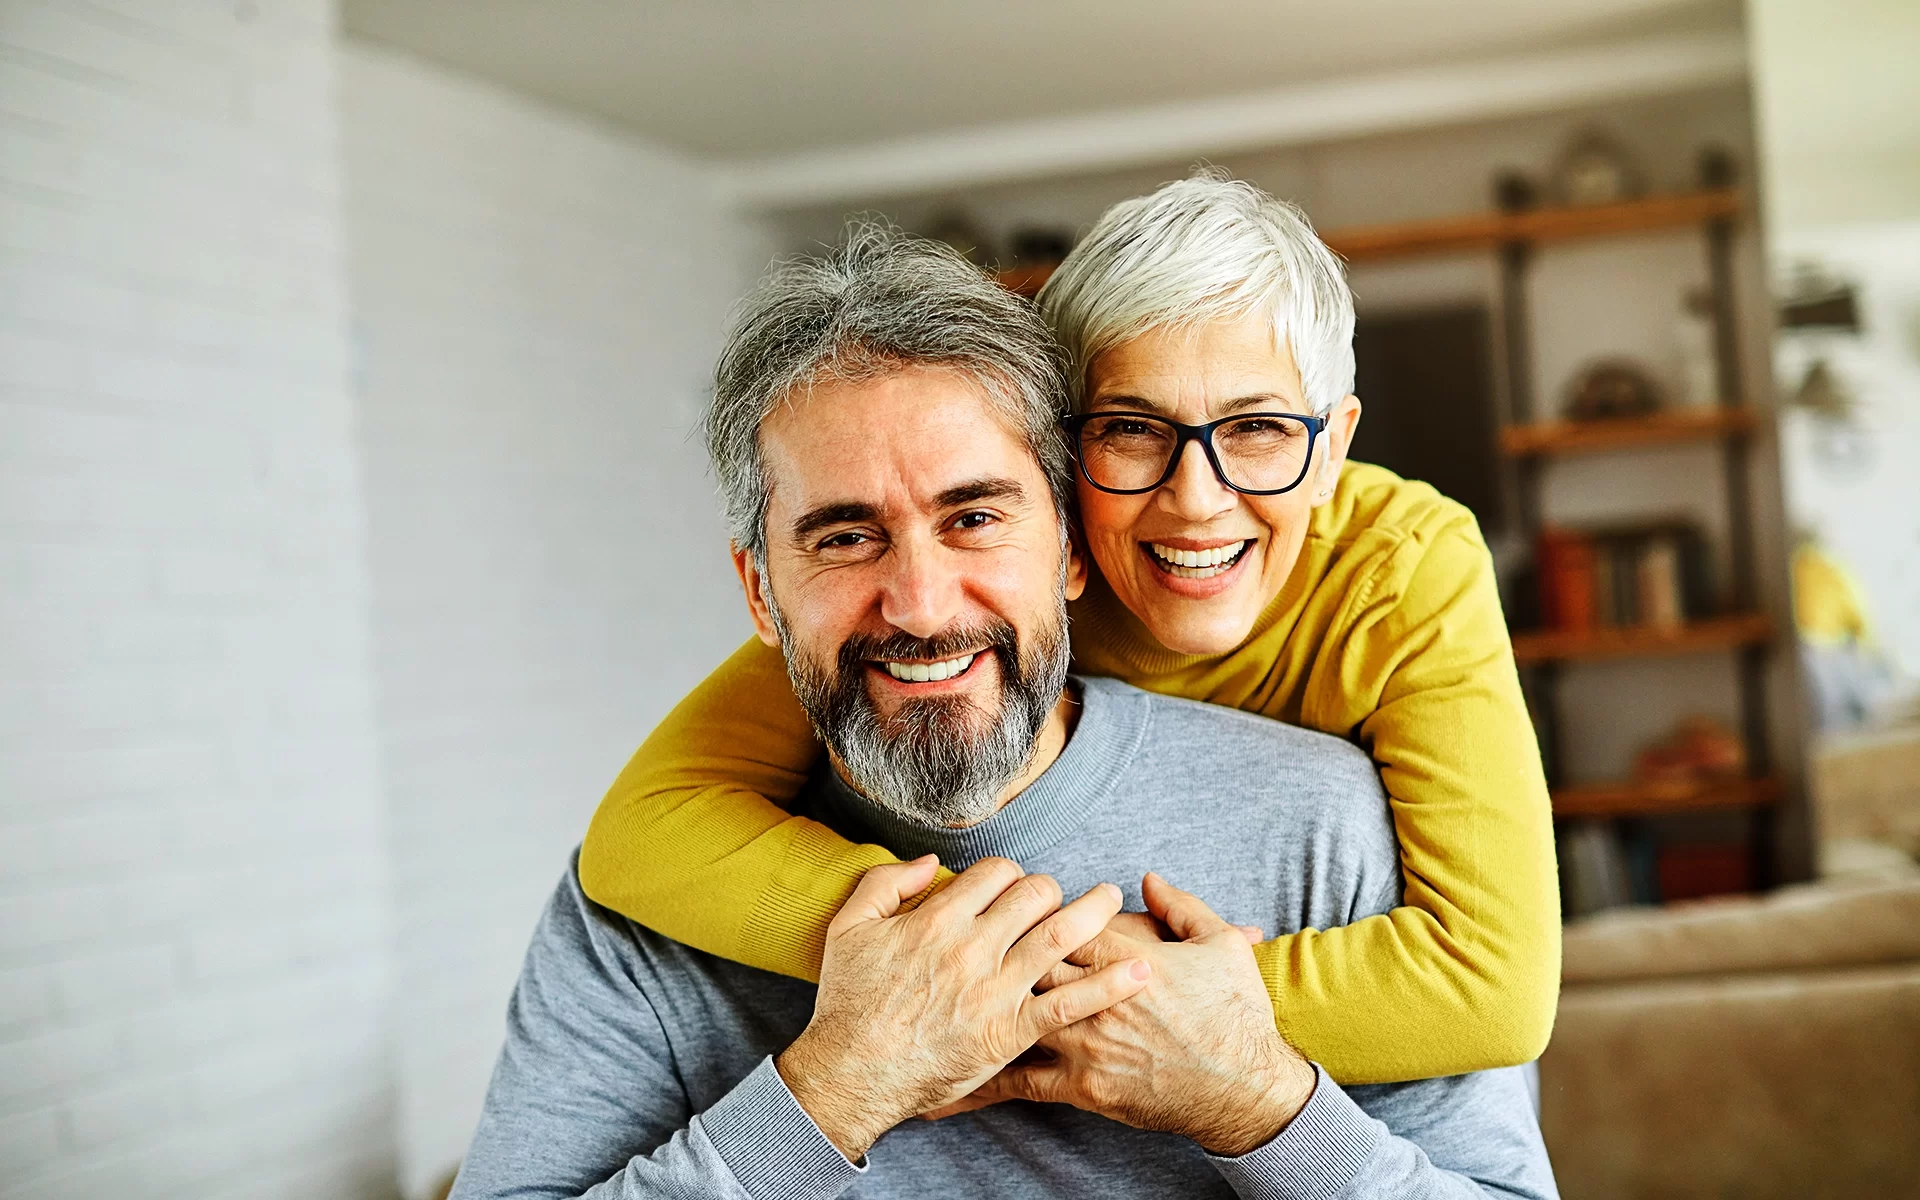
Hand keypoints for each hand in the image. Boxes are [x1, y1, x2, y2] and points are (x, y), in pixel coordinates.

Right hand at [775, 856, 1151, 1158]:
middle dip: (1052, 889)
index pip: (998, 872)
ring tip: (1114, 902)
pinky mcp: (1010, 1031)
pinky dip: (1109, 984)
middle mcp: (973, 947)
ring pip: (1062, 935)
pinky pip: (1070, 1002)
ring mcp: (996, 990)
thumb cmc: (849, 1001)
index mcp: (939, 918)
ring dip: (1096, 912)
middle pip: (1035, 894)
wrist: (851, 1072)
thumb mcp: (850, 926)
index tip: (1012, 888)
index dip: (1010, 874)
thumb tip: (931, 863)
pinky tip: (1139, 970)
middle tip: (1060, 897)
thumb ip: (887, 882)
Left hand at [933, 872, 1314, 1156]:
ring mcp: (1084, 1042)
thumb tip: (1146, 879)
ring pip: (1014, 1013)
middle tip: (955, 938)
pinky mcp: (1082, 1085)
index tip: (1004, 899)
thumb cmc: (1235, 1014)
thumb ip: (1180, 907)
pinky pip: (1020, 1083)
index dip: (1028, 907)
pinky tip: (942, 1083)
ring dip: (970, 1003)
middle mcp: (1094, 996)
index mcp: (1124, 954)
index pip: (1059, 920)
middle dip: (989, 947)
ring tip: (923, 995)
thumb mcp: (1219, 945)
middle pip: (1024, 958)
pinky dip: (980, 1082)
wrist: (1244, 1089)